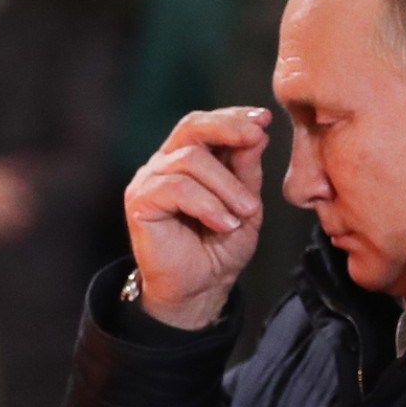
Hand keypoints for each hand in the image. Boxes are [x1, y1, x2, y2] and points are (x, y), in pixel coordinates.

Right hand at [124, 106, 270, 328]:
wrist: (199, 289)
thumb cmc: (219, 248)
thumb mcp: (245, 204)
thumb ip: (246, 169)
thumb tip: (257, 132)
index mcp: (187, 158)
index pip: (205, 124)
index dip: (233, 117)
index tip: (264, 120)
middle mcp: (164, 163)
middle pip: (191, 127)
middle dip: (227, 128)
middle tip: (256, 138)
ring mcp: (149, 181)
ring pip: (190, 160)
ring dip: (226, 185)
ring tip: (245, 213)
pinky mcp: (140, 202)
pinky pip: (176, 187)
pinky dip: (207, 204)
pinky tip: (225, 224)